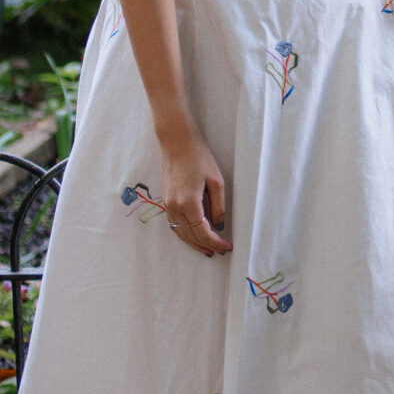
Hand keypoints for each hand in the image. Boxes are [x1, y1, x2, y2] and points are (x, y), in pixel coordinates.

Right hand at [158, 122, 229, 254]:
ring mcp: (167, 205)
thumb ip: (218, 207)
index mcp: (188, 203)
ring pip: (180, 233)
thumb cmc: (199, 157)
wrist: (176, 142)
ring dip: (194, 243)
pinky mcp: (165, 201)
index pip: (203, 232)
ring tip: (208, 249)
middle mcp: (174, 208)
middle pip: (190, 236)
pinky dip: (184, 234)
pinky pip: (174, 225)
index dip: (216, 242)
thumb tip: (219, 226)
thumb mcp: (216, 181)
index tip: (227, 247)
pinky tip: (193, 236)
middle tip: (220, 251)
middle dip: (206, 246)